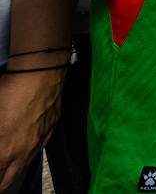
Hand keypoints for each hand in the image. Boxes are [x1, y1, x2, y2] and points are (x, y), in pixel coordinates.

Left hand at [0, 68, 62, 191]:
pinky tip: (21, 147)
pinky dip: (26, 154)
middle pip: (8, 180)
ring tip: (3, 169)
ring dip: (11, 170)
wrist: (40, 72)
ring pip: (24, 165)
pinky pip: (37, 148)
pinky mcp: (52, 128)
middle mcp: (25, 151)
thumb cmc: (10, 91)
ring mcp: (40, 140)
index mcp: (5, 151)